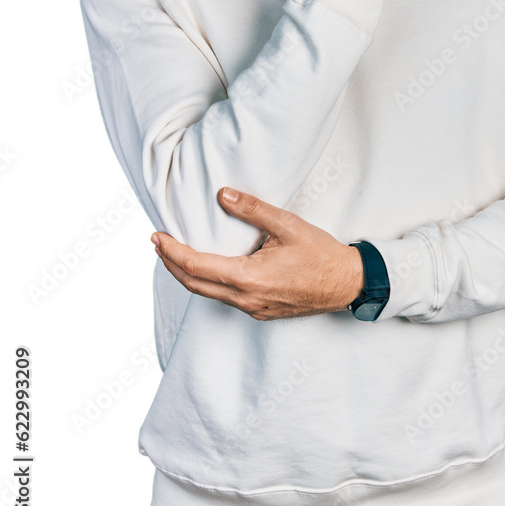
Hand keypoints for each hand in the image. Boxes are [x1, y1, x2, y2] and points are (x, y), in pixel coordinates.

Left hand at [150, 188, 364, 320]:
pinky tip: (207, 268)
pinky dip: (206, 282)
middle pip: (194, 283)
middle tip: (157, 243)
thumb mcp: (288, 224)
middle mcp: (245, 298)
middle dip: (170, 263)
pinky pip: (224, 298)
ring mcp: (252, 308)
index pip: (195, 266)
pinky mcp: (259, 311)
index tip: (157, 236)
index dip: (171, 251)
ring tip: (174, 254)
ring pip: (207, 293)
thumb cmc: (321, 254)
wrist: (346, 284)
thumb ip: (252, 209)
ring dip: (187, 274)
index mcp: (248, 277)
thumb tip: (221, 195)